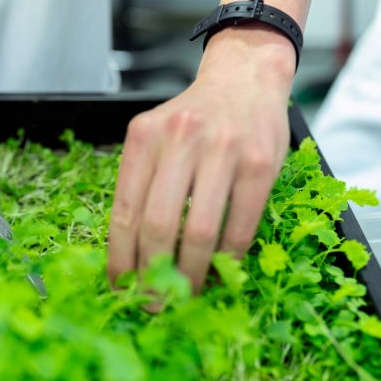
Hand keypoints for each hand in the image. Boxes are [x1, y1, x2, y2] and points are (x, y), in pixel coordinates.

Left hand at [107, 25, 293, 294]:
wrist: (243, 78)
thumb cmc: (193, 119)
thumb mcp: (155, 137)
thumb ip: (142, 183)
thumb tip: (130, 254)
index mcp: (143, 137)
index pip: (124, 211)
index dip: (120, 258)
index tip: (120, 286)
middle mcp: (179, 139)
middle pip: (158, 226)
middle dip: (153, 274)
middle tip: (153, 302)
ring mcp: (223, 149)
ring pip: (201, 231)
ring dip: (191, 274)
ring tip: (184, 295)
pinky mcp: (260, 163)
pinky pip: (240, 225)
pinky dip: (227, 257)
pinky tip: (219, 271)